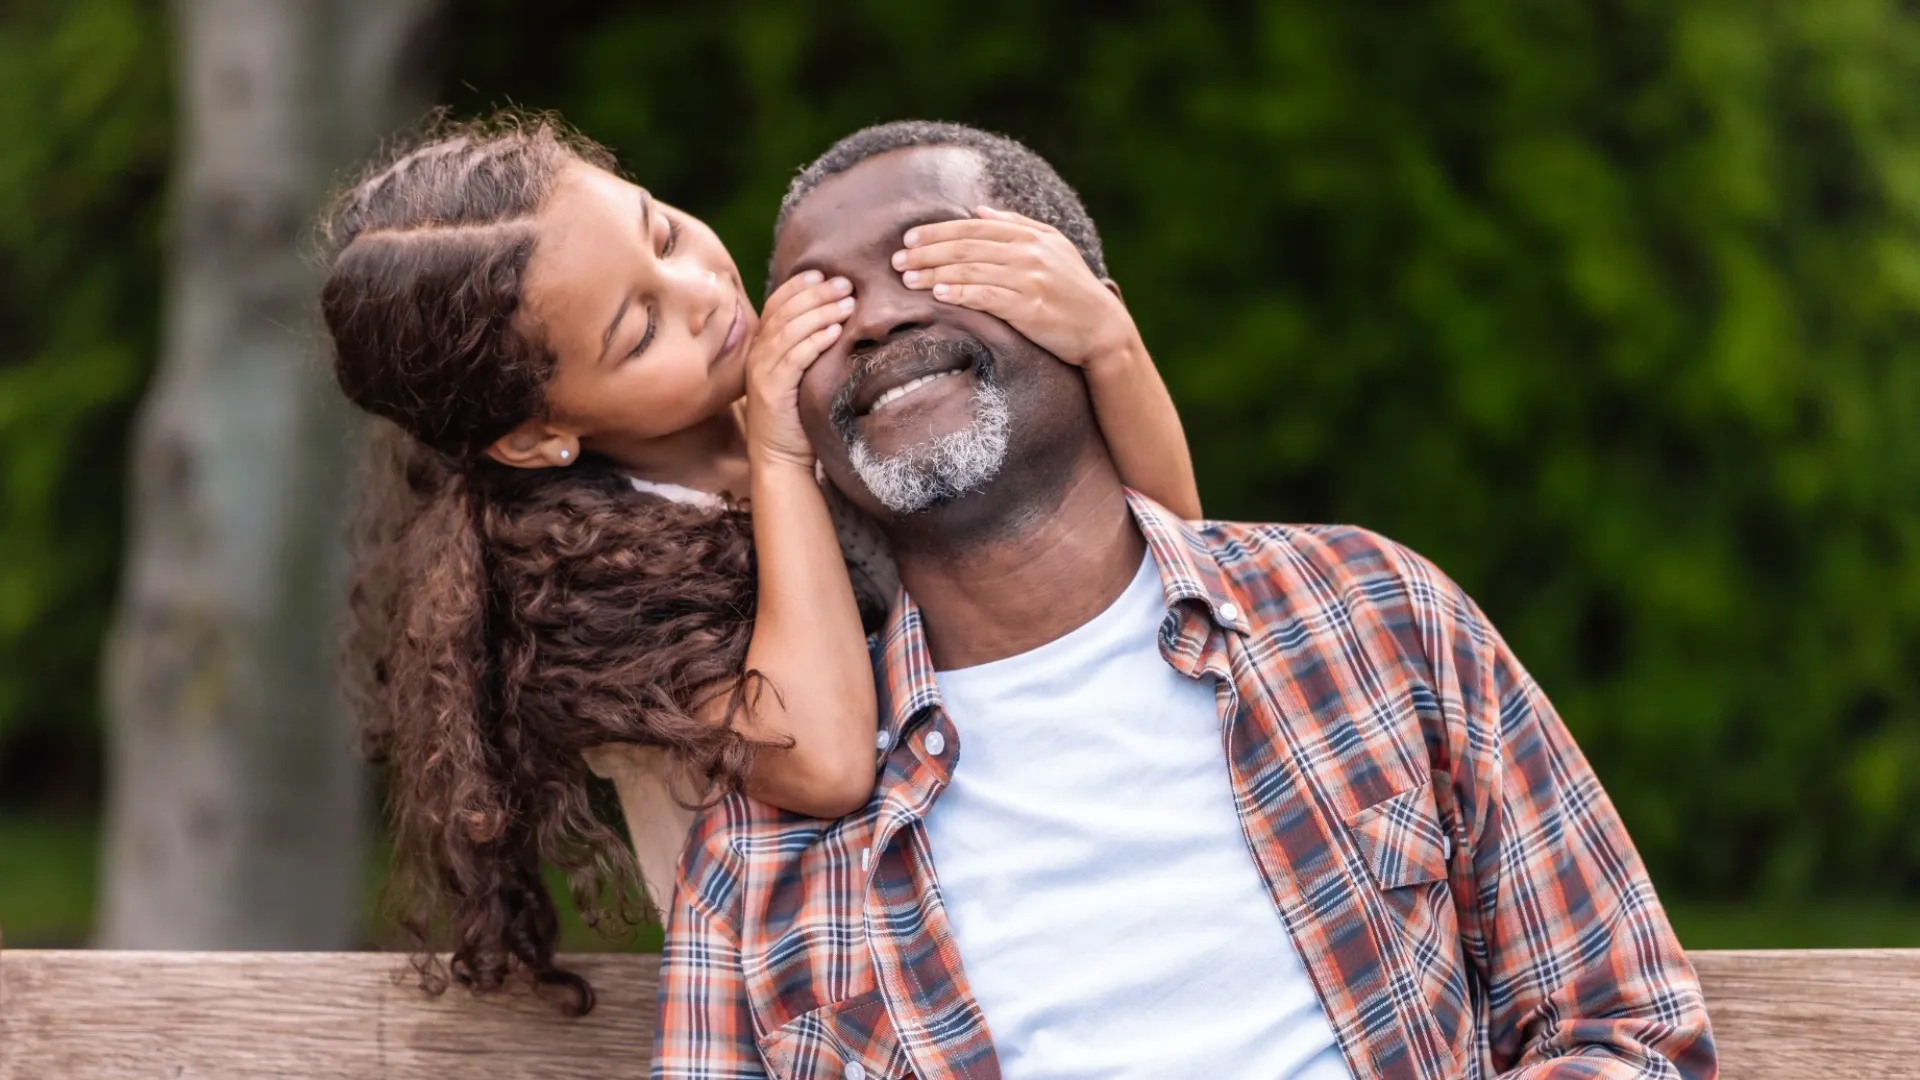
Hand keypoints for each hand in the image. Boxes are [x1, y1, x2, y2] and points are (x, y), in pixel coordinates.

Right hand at [745, 270, 853, 470]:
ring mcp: (762, 372)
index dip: (799, 286)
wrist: (780, 458)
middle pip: (785, 311)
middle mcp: (757, 355)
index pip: (777, 304)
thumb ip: (808, 346)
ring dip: (820, 313)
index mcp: (762, 347)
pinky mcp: (772, 391)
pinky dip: (814, 342)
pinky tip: (835, 332)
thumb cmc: (798, 416)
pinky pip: (794, 359)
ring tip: (848, 303)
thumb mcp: (801, 374)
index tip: (825, 272)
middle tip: (845, 283)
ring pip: (790, 331)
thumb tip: (839, 316)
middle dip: (816, 293)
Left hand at [891, 205, 1137, 369]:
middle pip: (966, 246)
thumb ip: (1016, 225)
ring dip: (935, 273)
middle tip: (897, 260)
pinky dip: (961, 292)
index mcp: (1030, 236)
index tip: (909, 238)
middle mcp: (1028, 253)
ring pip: (971, 270)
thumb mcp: (1052, 247)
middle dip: (927, 252)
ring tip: (908, 278)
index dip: (938, 232)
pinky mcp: (1030, 307)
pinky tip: (938, 294)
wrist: (1103, 327)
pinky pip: (987, 296)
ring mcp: (1030, 279)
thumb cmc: (1074, 289)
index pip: (974, 228)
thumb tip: (978, 210)